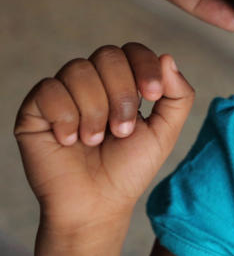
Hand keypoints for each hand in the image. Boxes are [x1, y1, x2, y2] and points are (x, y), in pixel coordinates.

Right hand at [14, 43, 193, 228]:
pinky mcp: (34, 109)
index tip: (153, 95)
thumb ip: (178, 95)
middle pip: (108, 56)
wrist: (96, 204)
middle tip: (122, 130)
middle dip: (122, 93)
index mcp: (122, 82)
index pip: (132, 51)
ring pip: (79, 70)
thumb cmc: (129, 169)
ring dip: (95, 110)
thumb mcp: (165, 132)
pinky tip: (69, 141)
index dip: (145, 66)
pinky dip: (65, 118)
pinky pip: (49, 90)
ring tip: (94, 141)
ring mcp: (62, 93)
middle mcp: (91, 82)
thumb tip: (167, 57)